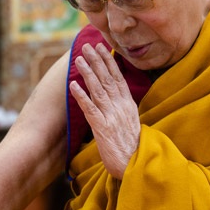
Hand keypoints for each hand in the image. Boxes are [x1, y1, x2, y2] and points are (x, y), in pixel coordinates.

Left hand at [69, 43, 139, 178]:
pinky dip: (81, 95)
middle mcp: (121, 107)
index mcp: (128, 104)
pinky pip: (90, 109)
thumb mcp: (132, 121)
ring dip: (88, 73)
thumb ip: (123, 106)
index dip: (109, 61)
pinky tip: (73, 85)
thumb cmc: (133, 146)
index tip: (103, 47)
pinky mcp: (102, 128)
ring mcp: (111, 116)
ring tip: (79, 59)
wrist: (136, 163)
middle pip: (107, 79)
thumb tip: (116, 94)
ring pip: (98, 89)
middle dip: (97, 60)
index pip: (118, 77)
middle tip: (87, 46)